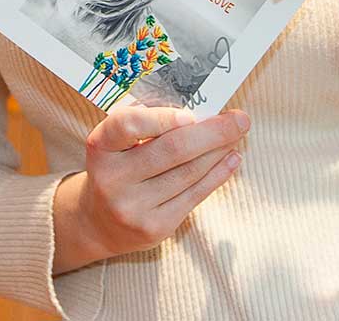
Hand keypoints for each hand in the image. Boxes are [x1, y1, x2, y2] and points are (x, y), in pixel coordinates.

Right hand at [52, 103, 248, 272]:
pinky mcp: (155, 228)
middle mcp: (113, 179)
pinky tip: (231, 158)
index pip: (127, 125)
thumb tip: (201, 110)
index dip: (161, 118)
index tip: (192, 114)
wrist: (99, 222)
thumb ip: (148, 126)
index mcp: (100, 148)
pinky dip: (218, 174)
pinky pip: (194, 196)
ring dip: (219, 150)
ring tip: (237, 134)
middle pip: (172, 150)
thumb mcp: (117, 144)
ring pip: (189, 173)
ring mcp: (134, 207)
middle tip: (239, 119)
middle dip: (212, 132)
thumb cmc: (117, 168)